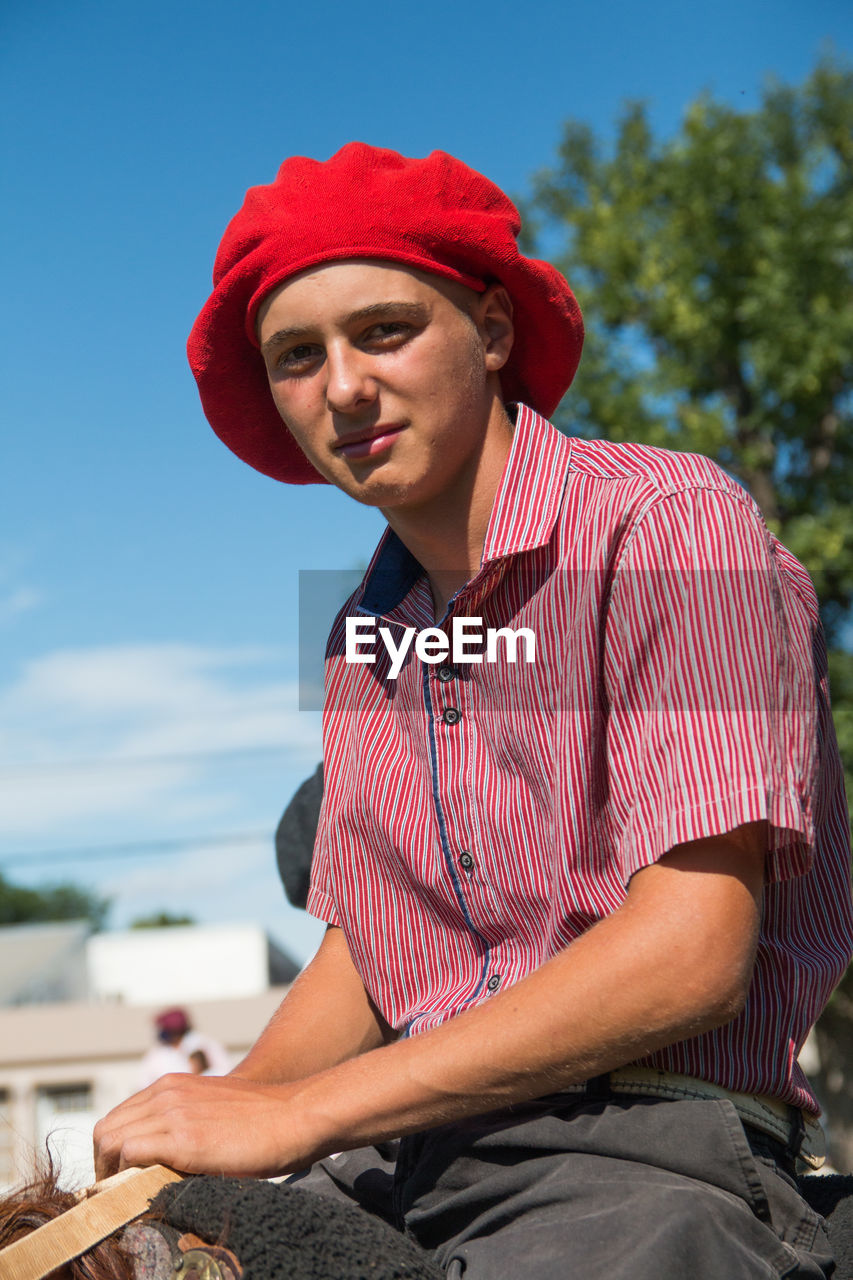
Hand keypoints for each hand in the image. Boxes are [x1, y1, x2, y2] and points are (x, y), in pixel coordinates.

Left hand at [93, 1072, 311, 1179]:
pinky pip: (131, 1154)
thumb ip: (186, 1124)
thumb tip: (163, 1159)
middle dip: (105, 1164)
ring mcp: (173, 1113)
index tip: (121, 1178)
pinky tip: (145, 1192)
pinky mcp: (184, 1138)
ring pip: (111, 1141)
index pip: (117, 1118)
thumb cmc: (263, 1122)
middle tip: (119, 1193)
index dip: (112, 1152)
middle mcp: (166, 1093)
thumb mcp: (213, 1111)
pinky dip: (127, 1177)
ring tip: (129, 1198)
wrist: (296, 1116)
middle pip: (106, 1130)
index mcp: (172, 1086)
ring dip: (112, 1173)